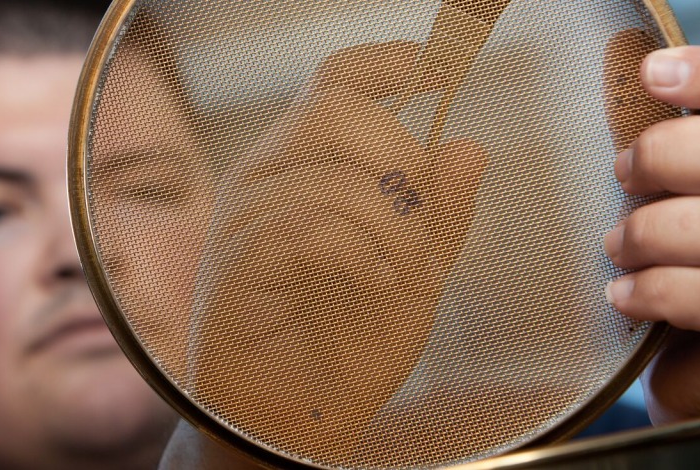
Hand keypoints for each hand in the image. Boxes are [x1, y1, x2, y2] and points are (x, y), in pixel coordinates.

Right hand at [185, 41, 487, 465]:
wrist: (299, 424)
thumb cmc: (345, 347)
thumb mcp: (417, 273)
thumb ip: (441, 213)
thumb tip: (466, 144)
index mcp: (299, 169)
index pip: (329, 85)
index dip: (380, 64)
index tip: (432, 68)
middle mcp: (261, 181)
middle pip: (329, 110)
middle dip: (399, 155)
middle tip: (424, 214)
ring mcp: (240, 223)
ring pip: (329, 178)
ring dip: (392, 228)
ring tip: (404, 274)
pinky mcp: (233, 268)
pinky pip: (308, 229)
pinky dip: (361, 255)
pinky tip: (378, 285)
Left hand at [602, 44, 699, 459]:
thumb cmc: (694, 285)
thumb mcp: (687, 216)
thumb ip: (669, 173)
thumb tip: (603, 128)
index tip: (649, 74)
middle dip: (667, 156)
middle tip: (620, 176)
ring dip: (654, 231)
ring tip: (614, 248)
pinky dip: (658, 291)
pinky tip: (622, 298)